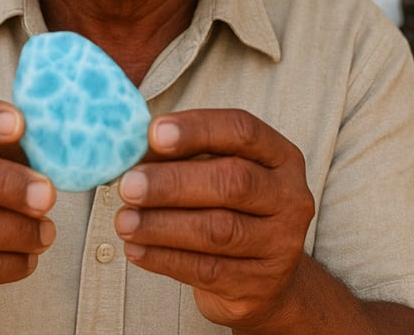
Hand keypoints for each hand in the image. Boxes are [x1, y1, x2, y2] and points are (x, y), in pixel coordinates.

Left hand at [114, 109, 315, 329]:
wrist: (263, 279)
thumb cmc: (228, 210)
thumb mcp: (216, 173)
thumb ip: (181, 157)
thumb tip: (132, 149)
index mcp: (280, 156)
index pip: (243, 131)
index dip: (198, 129)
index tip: (153, 133)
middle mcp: (289, 197)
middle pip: (233, 182)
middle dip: (173, 182)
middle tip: (129, 185)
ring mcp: (280, 243)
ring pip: (218, 230)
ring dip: (162, 224)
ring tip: (124, 221)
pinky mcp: (260, 284)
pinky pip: (207, 269)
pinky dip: (165, 258)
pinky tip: (136, 249)